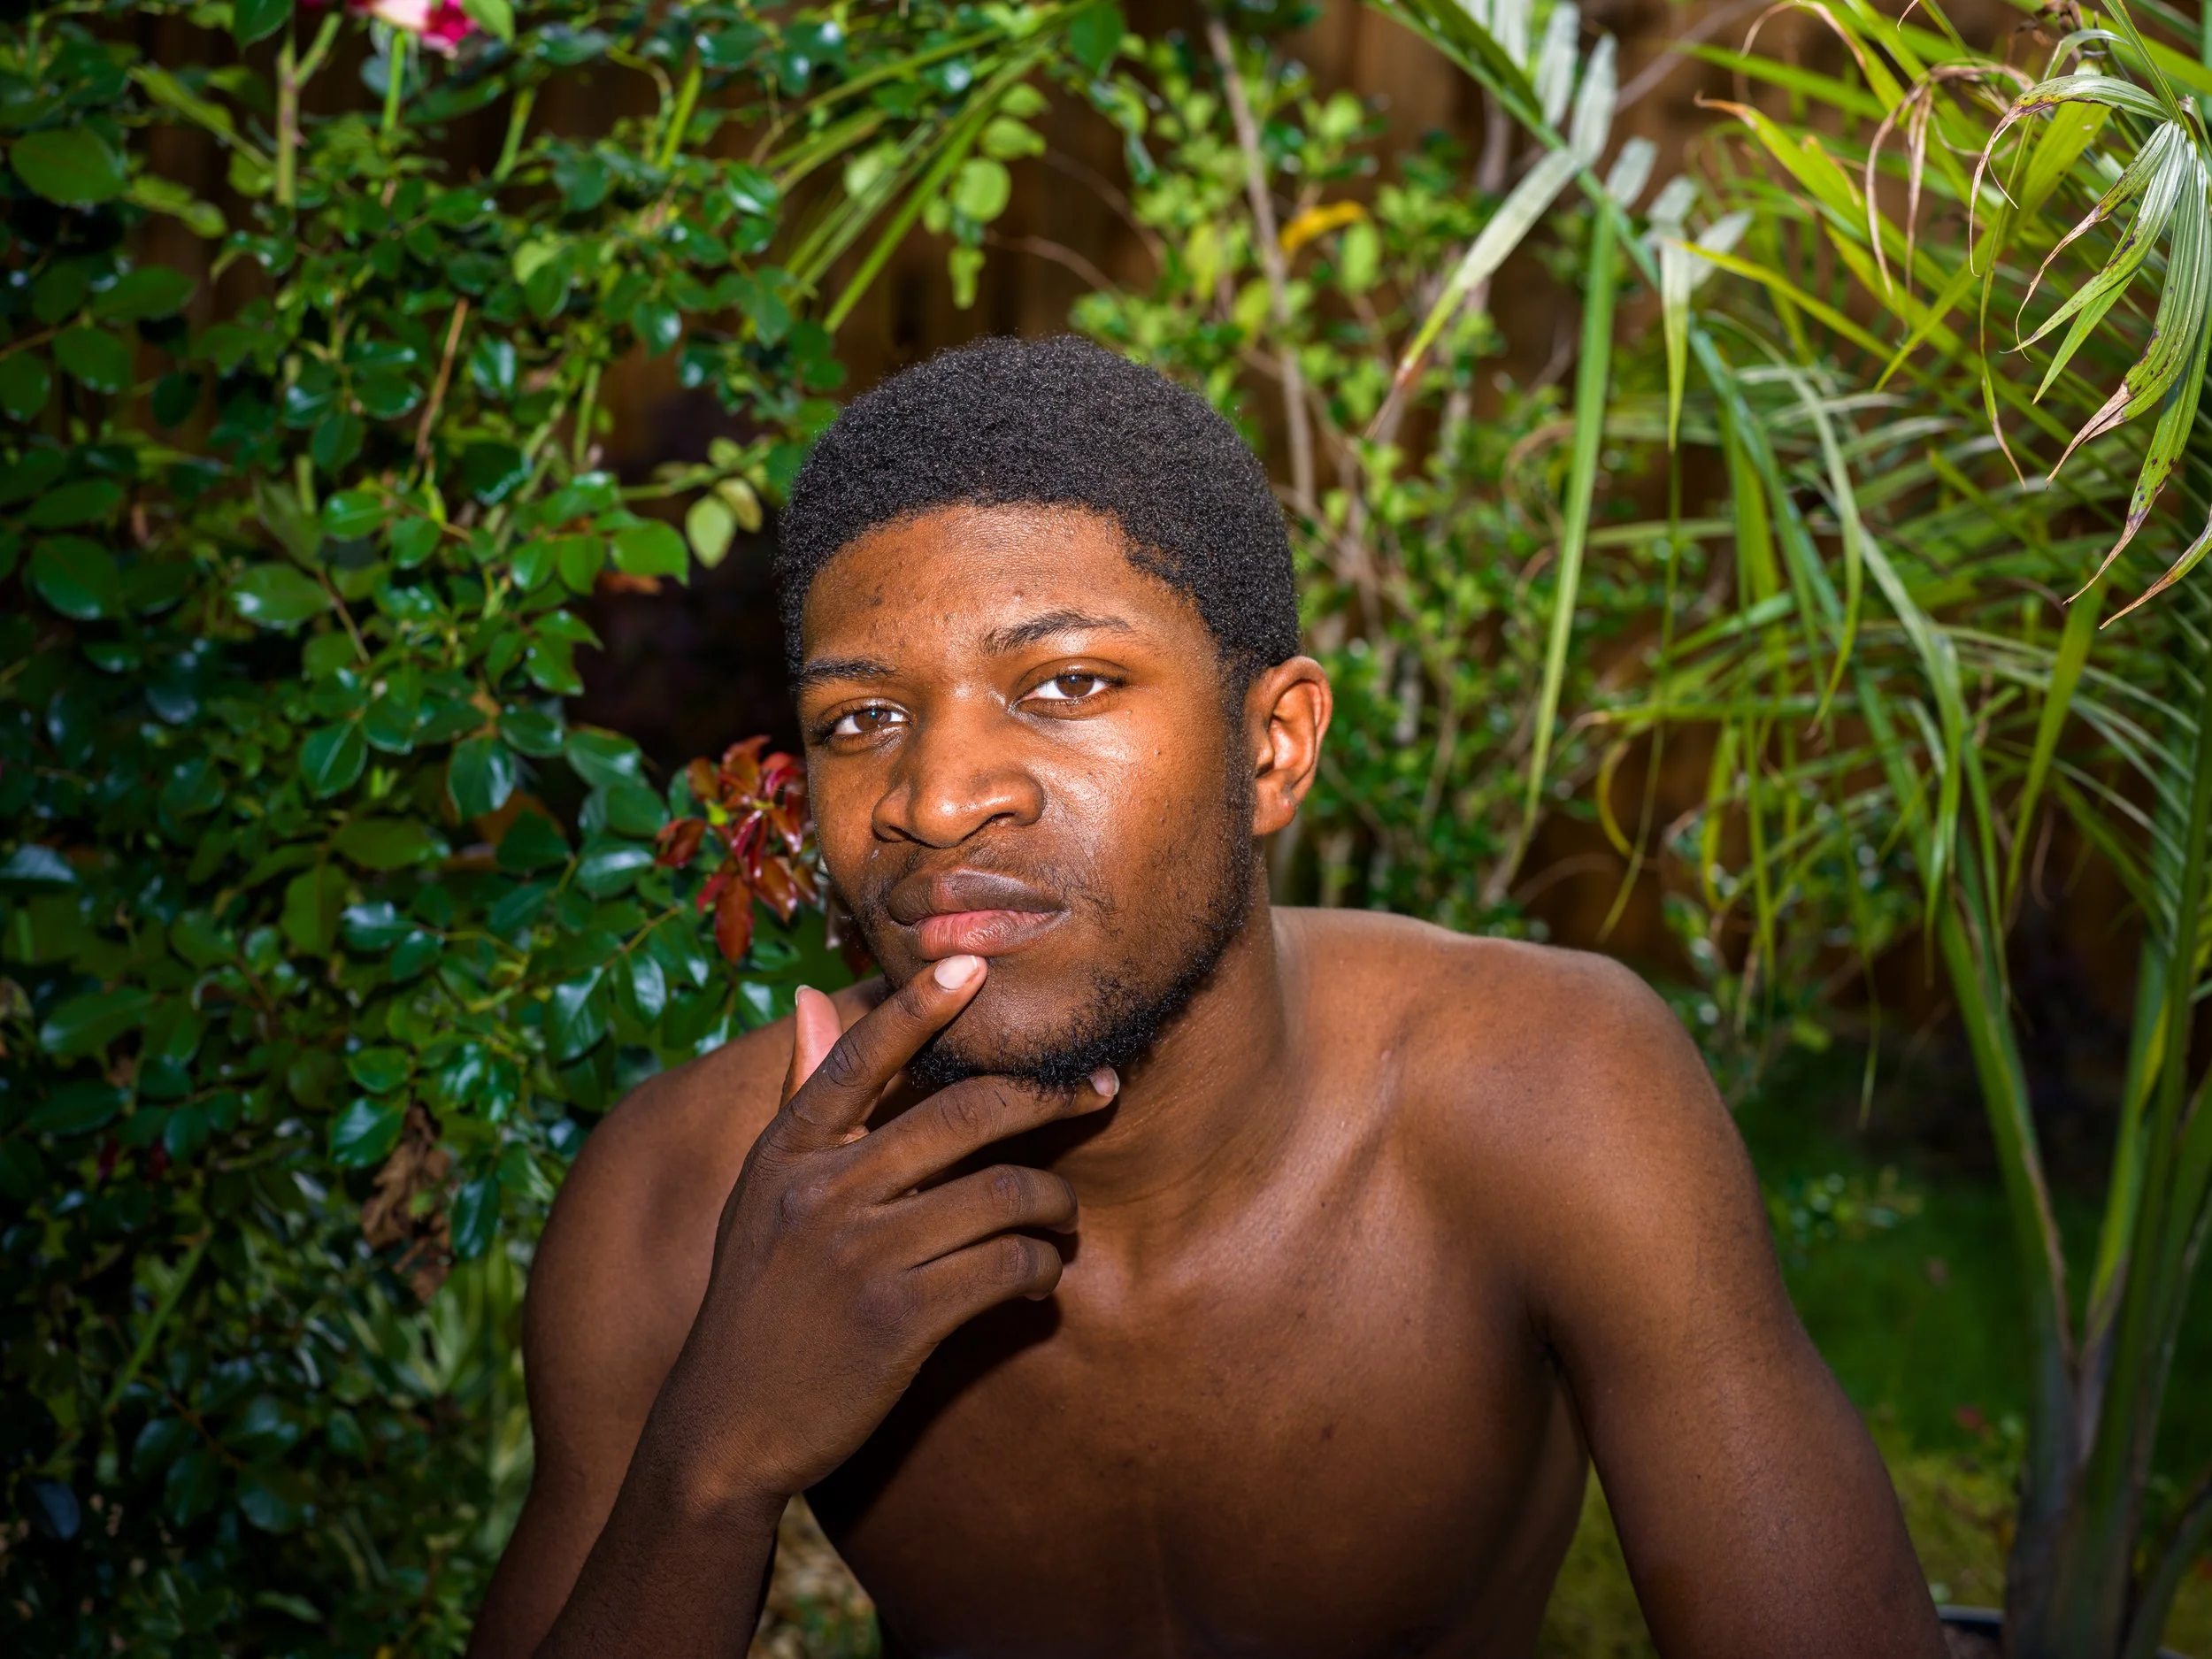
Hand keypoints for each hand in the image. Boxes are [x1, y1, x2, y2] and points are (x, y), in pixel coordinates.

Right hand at [644, 953, 1115, 1508]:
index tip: (972, 966)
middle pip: (962, 1113)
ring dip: (1054, 1201)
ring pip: (1001, 1192)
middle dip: (1046, 1095)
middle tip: (1097, 1088)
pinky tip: (1038, 1278)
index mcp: (786, 1154)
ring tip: (1062, 1217)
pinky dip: (1039, 1268)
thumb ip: (799, 1100)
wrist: (724, 1427)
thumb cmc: (755, 1302)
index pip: (859, 1057)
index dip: (917, 1007)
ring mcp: (862, 1255)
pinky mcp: (901, 1319)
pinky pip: (1005, 1266)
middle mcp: (822, 1192)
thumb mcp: (758, 1195)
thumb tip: (807, 998)